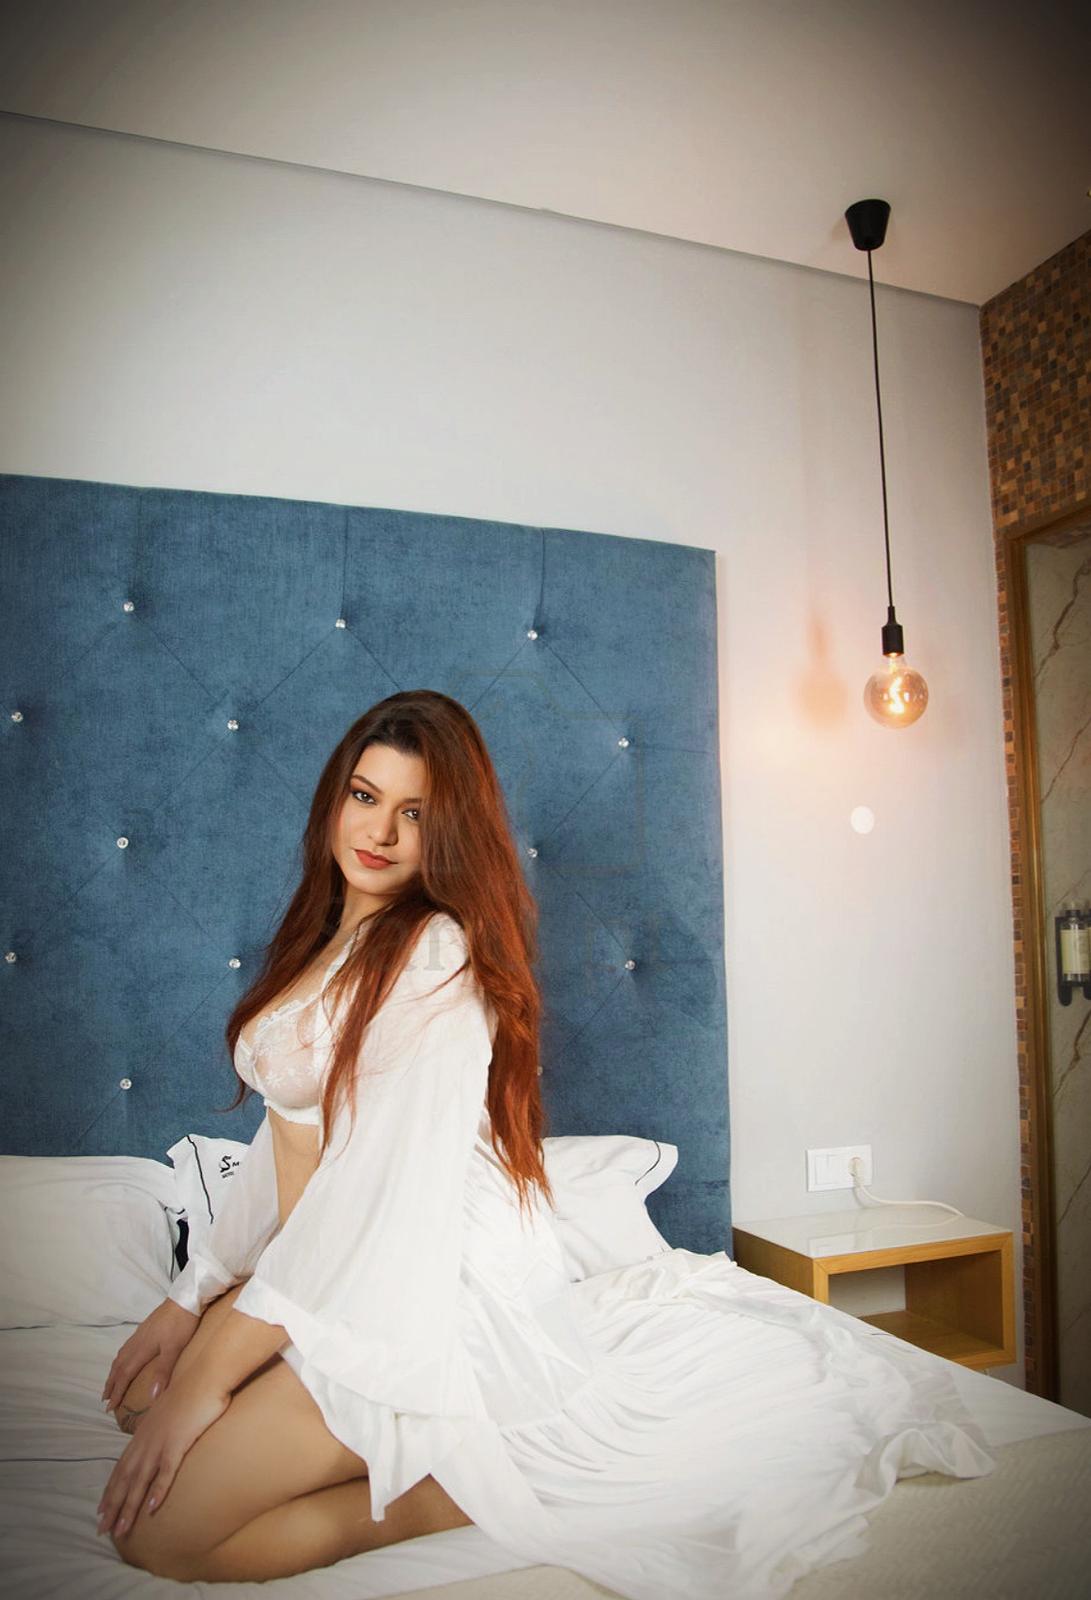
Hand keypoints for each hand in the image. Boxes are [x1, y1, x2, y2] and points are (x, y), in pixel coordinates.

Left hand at [96, 1370, 228, 1537]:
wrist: (206, 1376)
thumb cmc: (192, 1391)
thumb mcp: (169, 1409)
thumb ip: (161, 1424)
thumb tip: (160, 1432)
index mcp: (143, 1433)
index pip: (121, 1466)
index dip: (110, 1490)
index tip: (102, 1510)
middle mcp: (146, 1440)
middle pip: (124, 1479)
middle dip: (112, 1506)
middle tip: (102, 1530)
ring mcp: (160, 1442)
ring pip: (139, 1481)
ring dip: (128, 1507)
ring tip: (121, 1530)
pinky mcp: (178, 1443)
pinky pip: (165, 1472)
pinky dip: (157, 1491)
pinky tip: (151, 1509)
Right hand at [102, 1297, 198, 1415]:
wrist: (185, 1299)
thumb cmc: (181, 1324)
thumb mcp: (174, 1349)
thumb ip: (163, 1371)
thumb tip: (152, 1396)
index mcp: (141, 1350)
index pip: (124, 1375)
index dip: (117, 1392)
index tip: (109, 1407)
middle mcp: (136, 1343)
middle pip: (118, 1367)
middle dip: (111, 1384)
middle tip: (104, 1399)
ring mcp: (139, 1335)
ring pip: (121, 1357)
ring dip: (114, 1372)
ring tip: (110, 1383)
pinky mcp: (144, 1329)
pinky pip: (126, 1348)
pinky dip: (120, 1359)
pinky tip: (125, 1359)